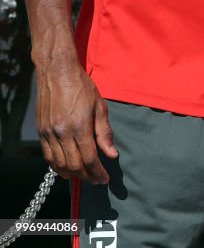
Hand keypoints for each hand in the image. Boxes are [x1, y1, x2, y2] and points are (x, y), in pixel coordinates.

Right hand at [35, 58, 116, 183]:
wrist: (57, 72)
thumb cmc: (82, 86)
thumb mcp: (100, 106)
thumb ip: (105, 132)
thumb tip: (112, 154)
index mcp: (79, 126)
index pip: (89, 158)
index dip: (98, 172)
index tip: (105, 179)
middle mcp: (61, 132)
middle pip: (74, 165)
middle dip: (87, 176)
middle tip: (97, 180)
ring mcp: (48, 133)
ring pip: (59, 164)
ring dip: (72, 174)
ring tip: (84, 177)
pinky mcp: (41, 131)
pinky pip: (48, 156)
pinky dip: (57, 166)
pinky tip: (66, 169)